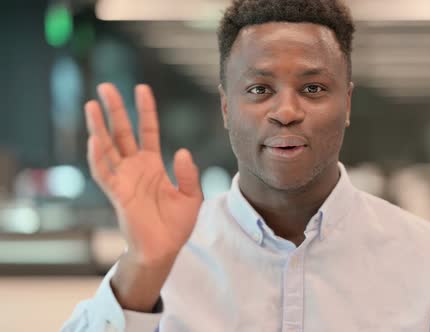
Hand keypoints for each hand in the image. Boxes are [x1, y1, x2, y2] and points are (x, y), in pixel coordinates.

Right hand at [85, 83, 202, 265]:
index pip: (147, 131)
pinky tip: (95, 139)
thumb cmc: (176, 224)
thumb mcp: (192, 196)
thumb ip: (189, 173)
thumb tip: (181, 151)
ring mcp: (124, 179)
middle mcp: (135, 168)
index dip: (145, 111)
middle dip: (114, 110)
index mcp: (152, 165)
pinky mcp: (117, 194)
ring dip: (99, 127)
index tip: (141, 89)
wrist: (164, 249)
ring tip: (91, 104)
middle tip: (106, 87)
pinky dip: (98, 157)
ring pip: (107, 148)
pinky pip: (104, 172)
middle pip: (121, 133)